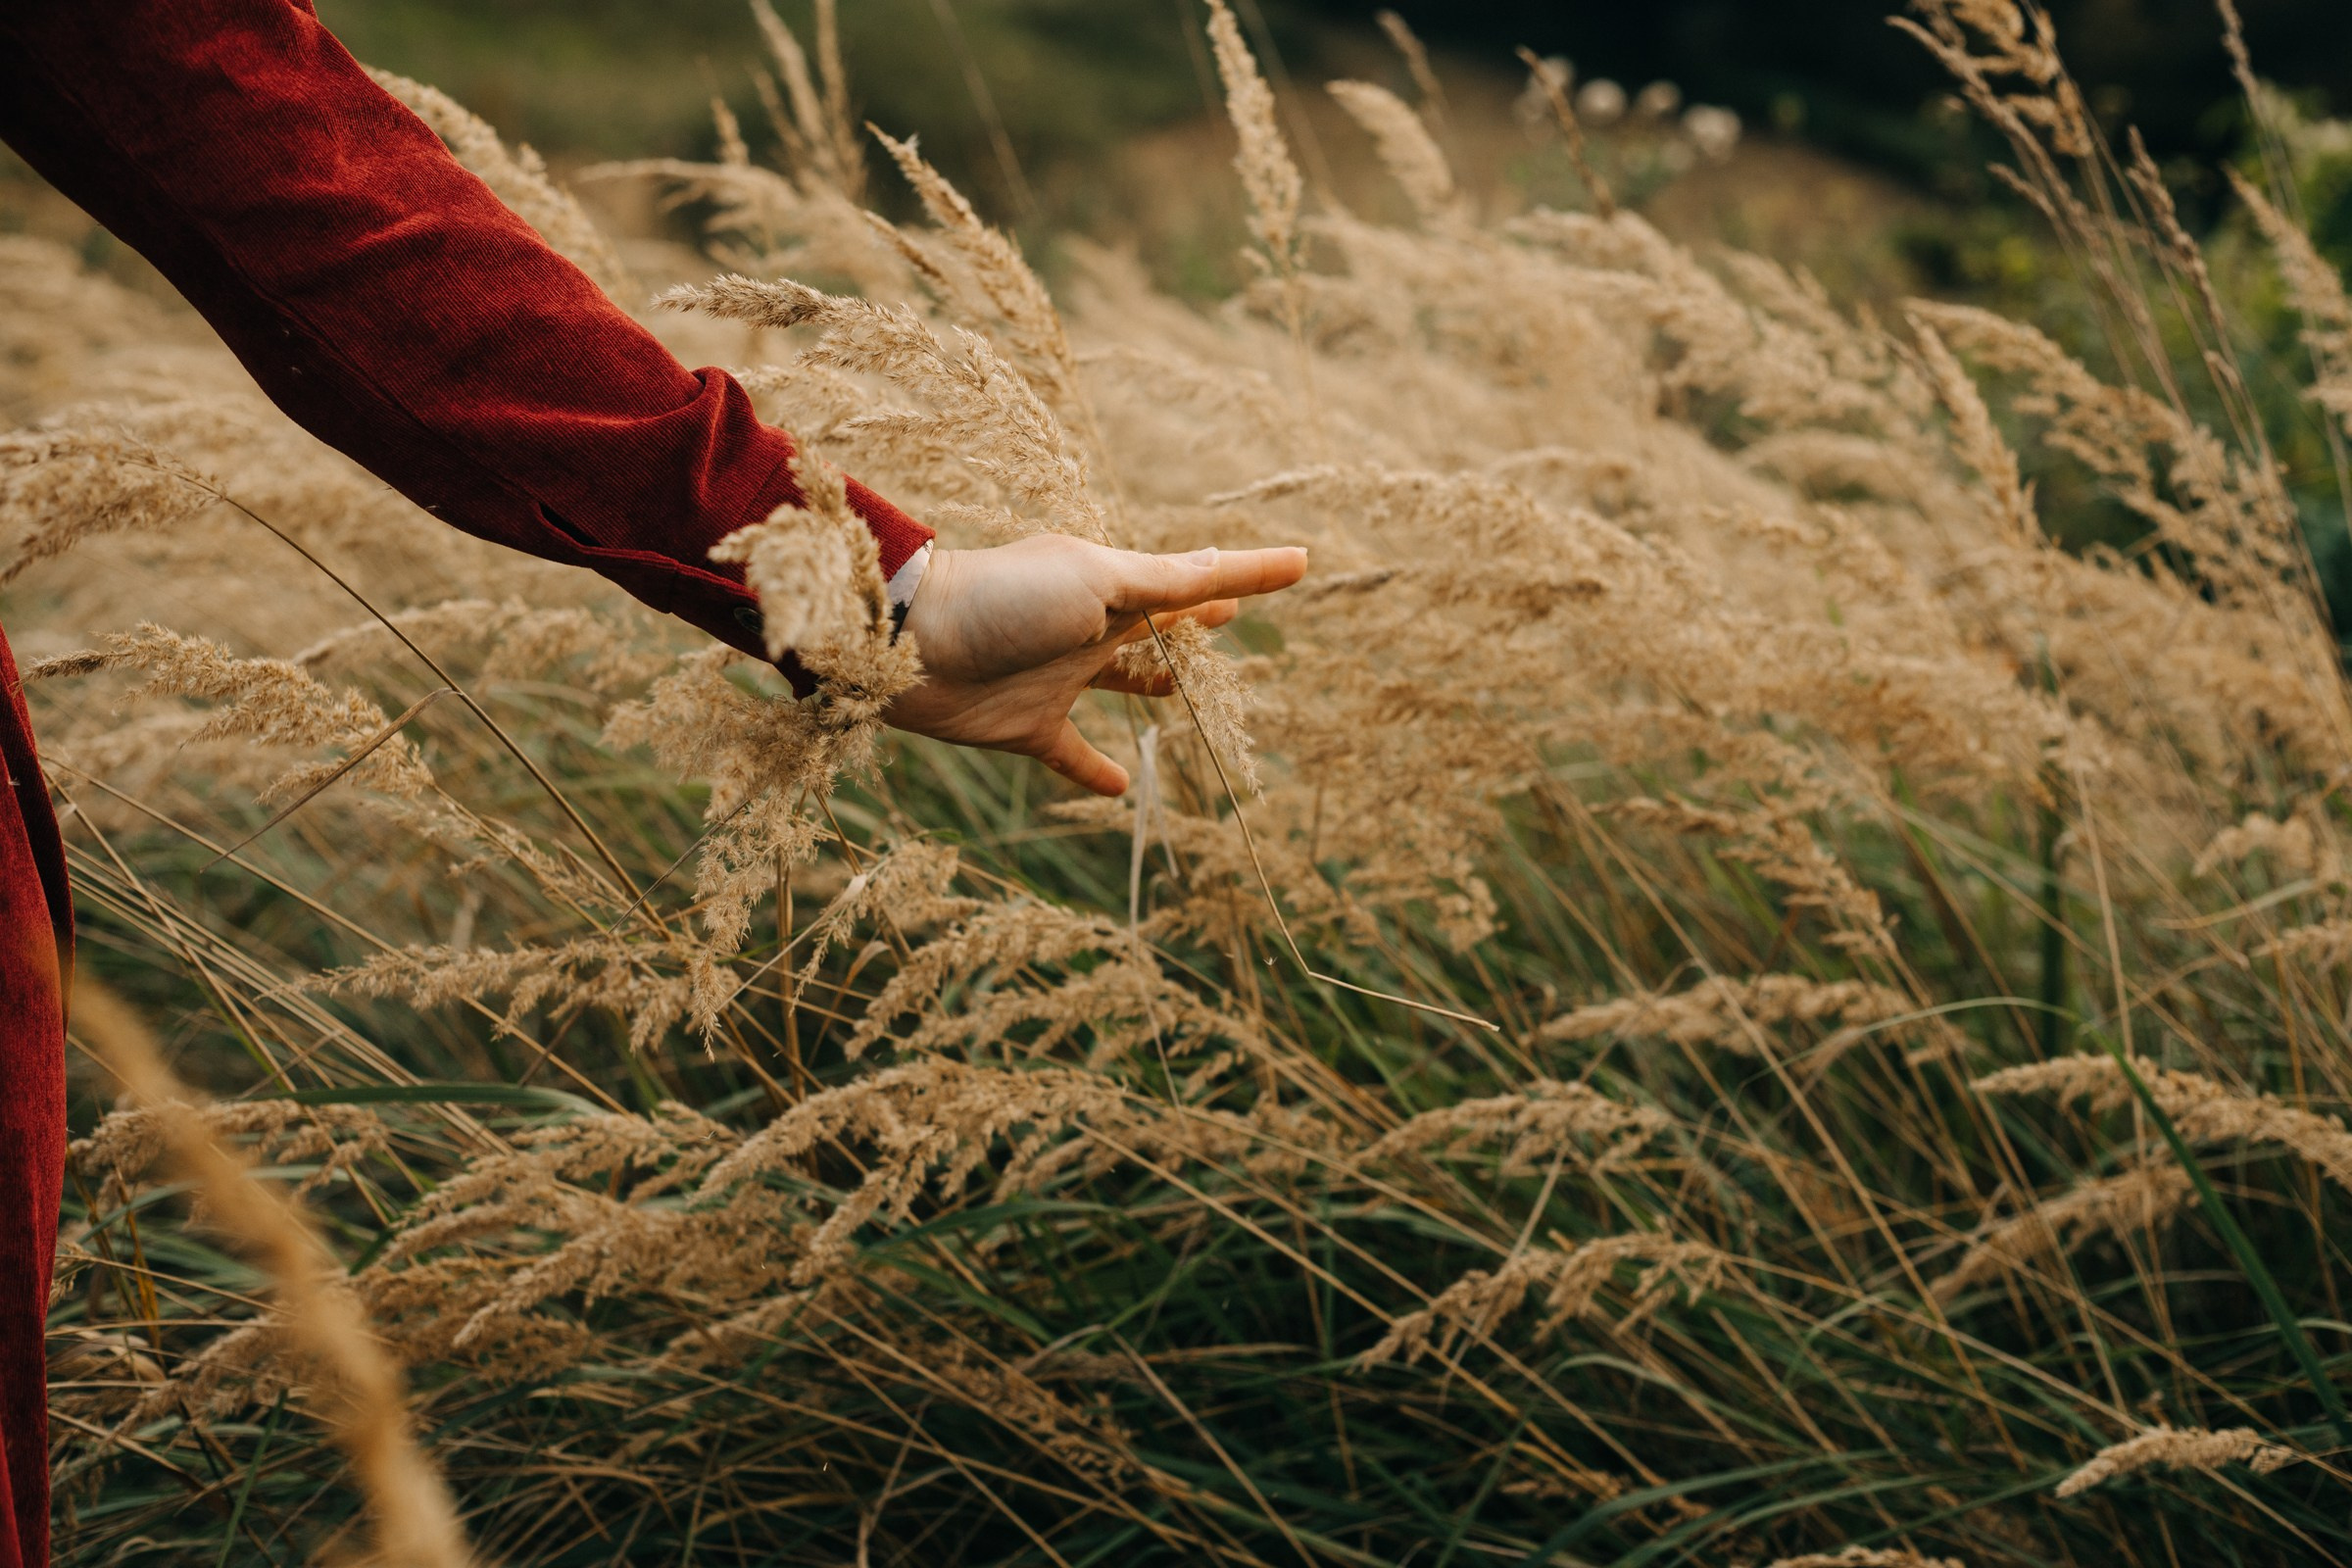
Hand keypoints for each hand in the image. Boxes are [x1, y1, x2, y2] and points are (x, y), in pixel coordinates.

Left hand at [886, 533, 1307, 795]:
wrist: (908, 644)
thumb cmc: (1005, 599)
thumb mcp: (1097, 581)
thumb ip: (1165, 582)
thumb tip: (1228, 572)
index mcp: (1113, 584)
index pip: (1196, 578)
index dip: (1250, 573)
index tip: (1301, 564)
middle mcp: (1090, 626)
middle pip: (1158, 627)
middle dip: (1195, 621)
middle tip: (1232, 619)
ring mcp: (1059, 675)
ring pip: (1121, 682)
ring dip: (1152, 686)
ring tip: (1183, 695)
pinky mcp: (1028, 725)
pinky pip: (1072, 753)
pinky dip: (1097, 770)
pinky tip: (1123, 787)